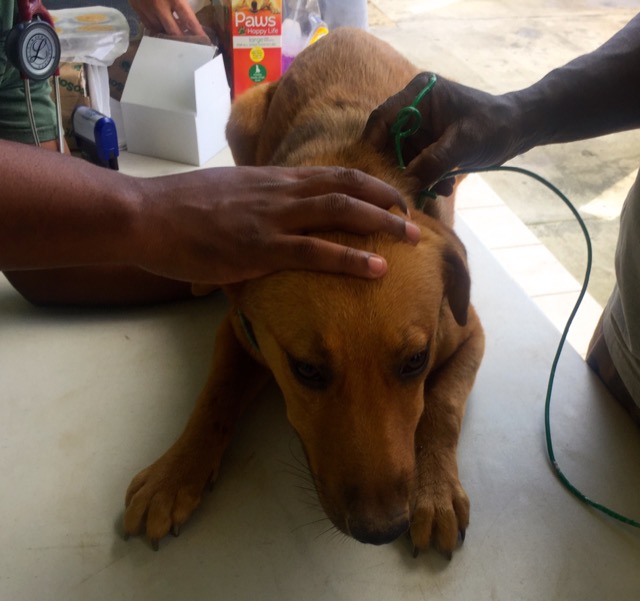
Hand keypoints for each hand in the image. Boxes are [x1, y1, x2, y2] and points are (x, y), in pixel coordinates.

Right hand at [129, 0, 206, 35]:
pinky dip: (157, 29)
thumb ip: (183, 0)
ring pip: (160, 31)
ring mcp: (146, 9)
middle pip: (173, 32)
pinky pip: (149, 26)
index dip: (198, 32)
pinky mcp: (136, 9)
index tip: (205, 41)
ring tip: (177, 40)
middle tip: (191, 45)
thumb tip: (191, 15)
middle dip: (183, 40)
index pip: (189, 20)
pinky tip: (163, 31)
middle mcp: (160, 6)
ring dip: (169, 36)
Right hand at [130, 165, 420, 284]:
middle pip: (346, 187)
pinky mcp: (261, 248)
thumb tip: (267, 229)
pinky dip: (351, 259)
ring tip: (410, 237)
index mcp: (273, 179)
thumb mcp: (226, 199)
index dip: (367, 183)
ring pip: (340, 212)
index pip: (332, 174)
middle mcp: (280, 191)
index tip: (391, 195)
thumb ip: (254, 209)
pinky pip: (316, 252)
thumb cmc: (181, 210)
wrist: (147, 216)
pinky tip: (377, 270)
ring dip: (381, 223)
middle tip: (413, 214)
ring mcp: (273, 218)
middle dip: (386, 199)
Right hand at [363, 72, 525, 191]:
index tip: (373, 171)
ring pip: (401, 158)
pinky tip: (444, 187)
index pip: (383, 117)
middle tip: (407, 189)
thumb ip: (434, 161)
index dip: (373, 144)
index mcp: (420, 93)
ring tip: (439, 188)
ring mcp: (419, 128)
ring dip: (416, 178)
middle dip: (398, 167)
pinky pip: (415, 166)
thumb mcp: (464, 143)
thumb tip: (406, 183)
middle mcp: (414, 109)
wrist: (518, 130)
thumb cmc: (494, 125)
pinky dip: (426, 179)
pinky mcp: (426, 144)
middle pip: (388, 142)